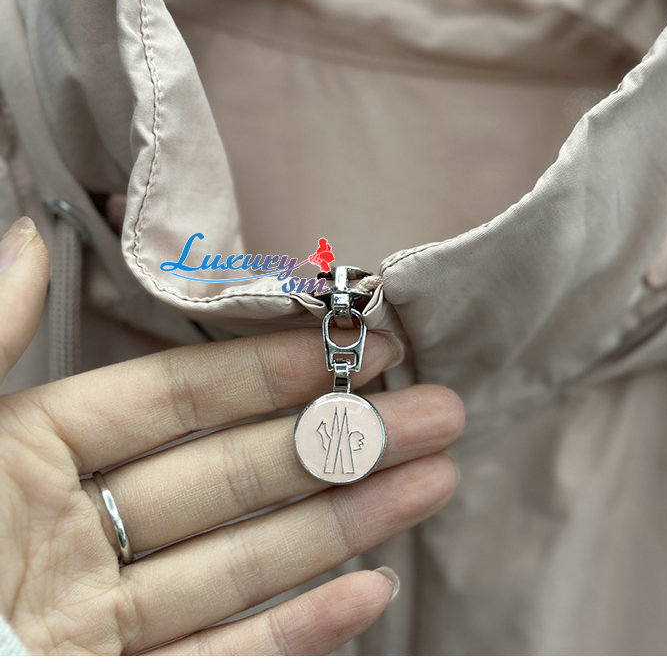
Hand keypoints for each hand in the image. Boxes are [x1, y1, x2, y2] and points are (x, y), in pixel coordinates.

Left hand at [0, 217, 463, 653]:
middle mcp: (72, 539)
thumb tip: (26, 235)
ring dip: (346, 525)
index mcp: (23, 464)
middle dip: (342, 444)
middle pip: (237, 479)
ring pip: (249, 565)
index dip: (270, 372)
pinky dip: (299, 633)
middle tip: (437, 412)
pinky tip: (367, 593)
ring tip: (433, 480)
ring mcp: (99, 629)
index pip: (178, 401)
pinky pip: (224, 663)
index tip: (356, 347)